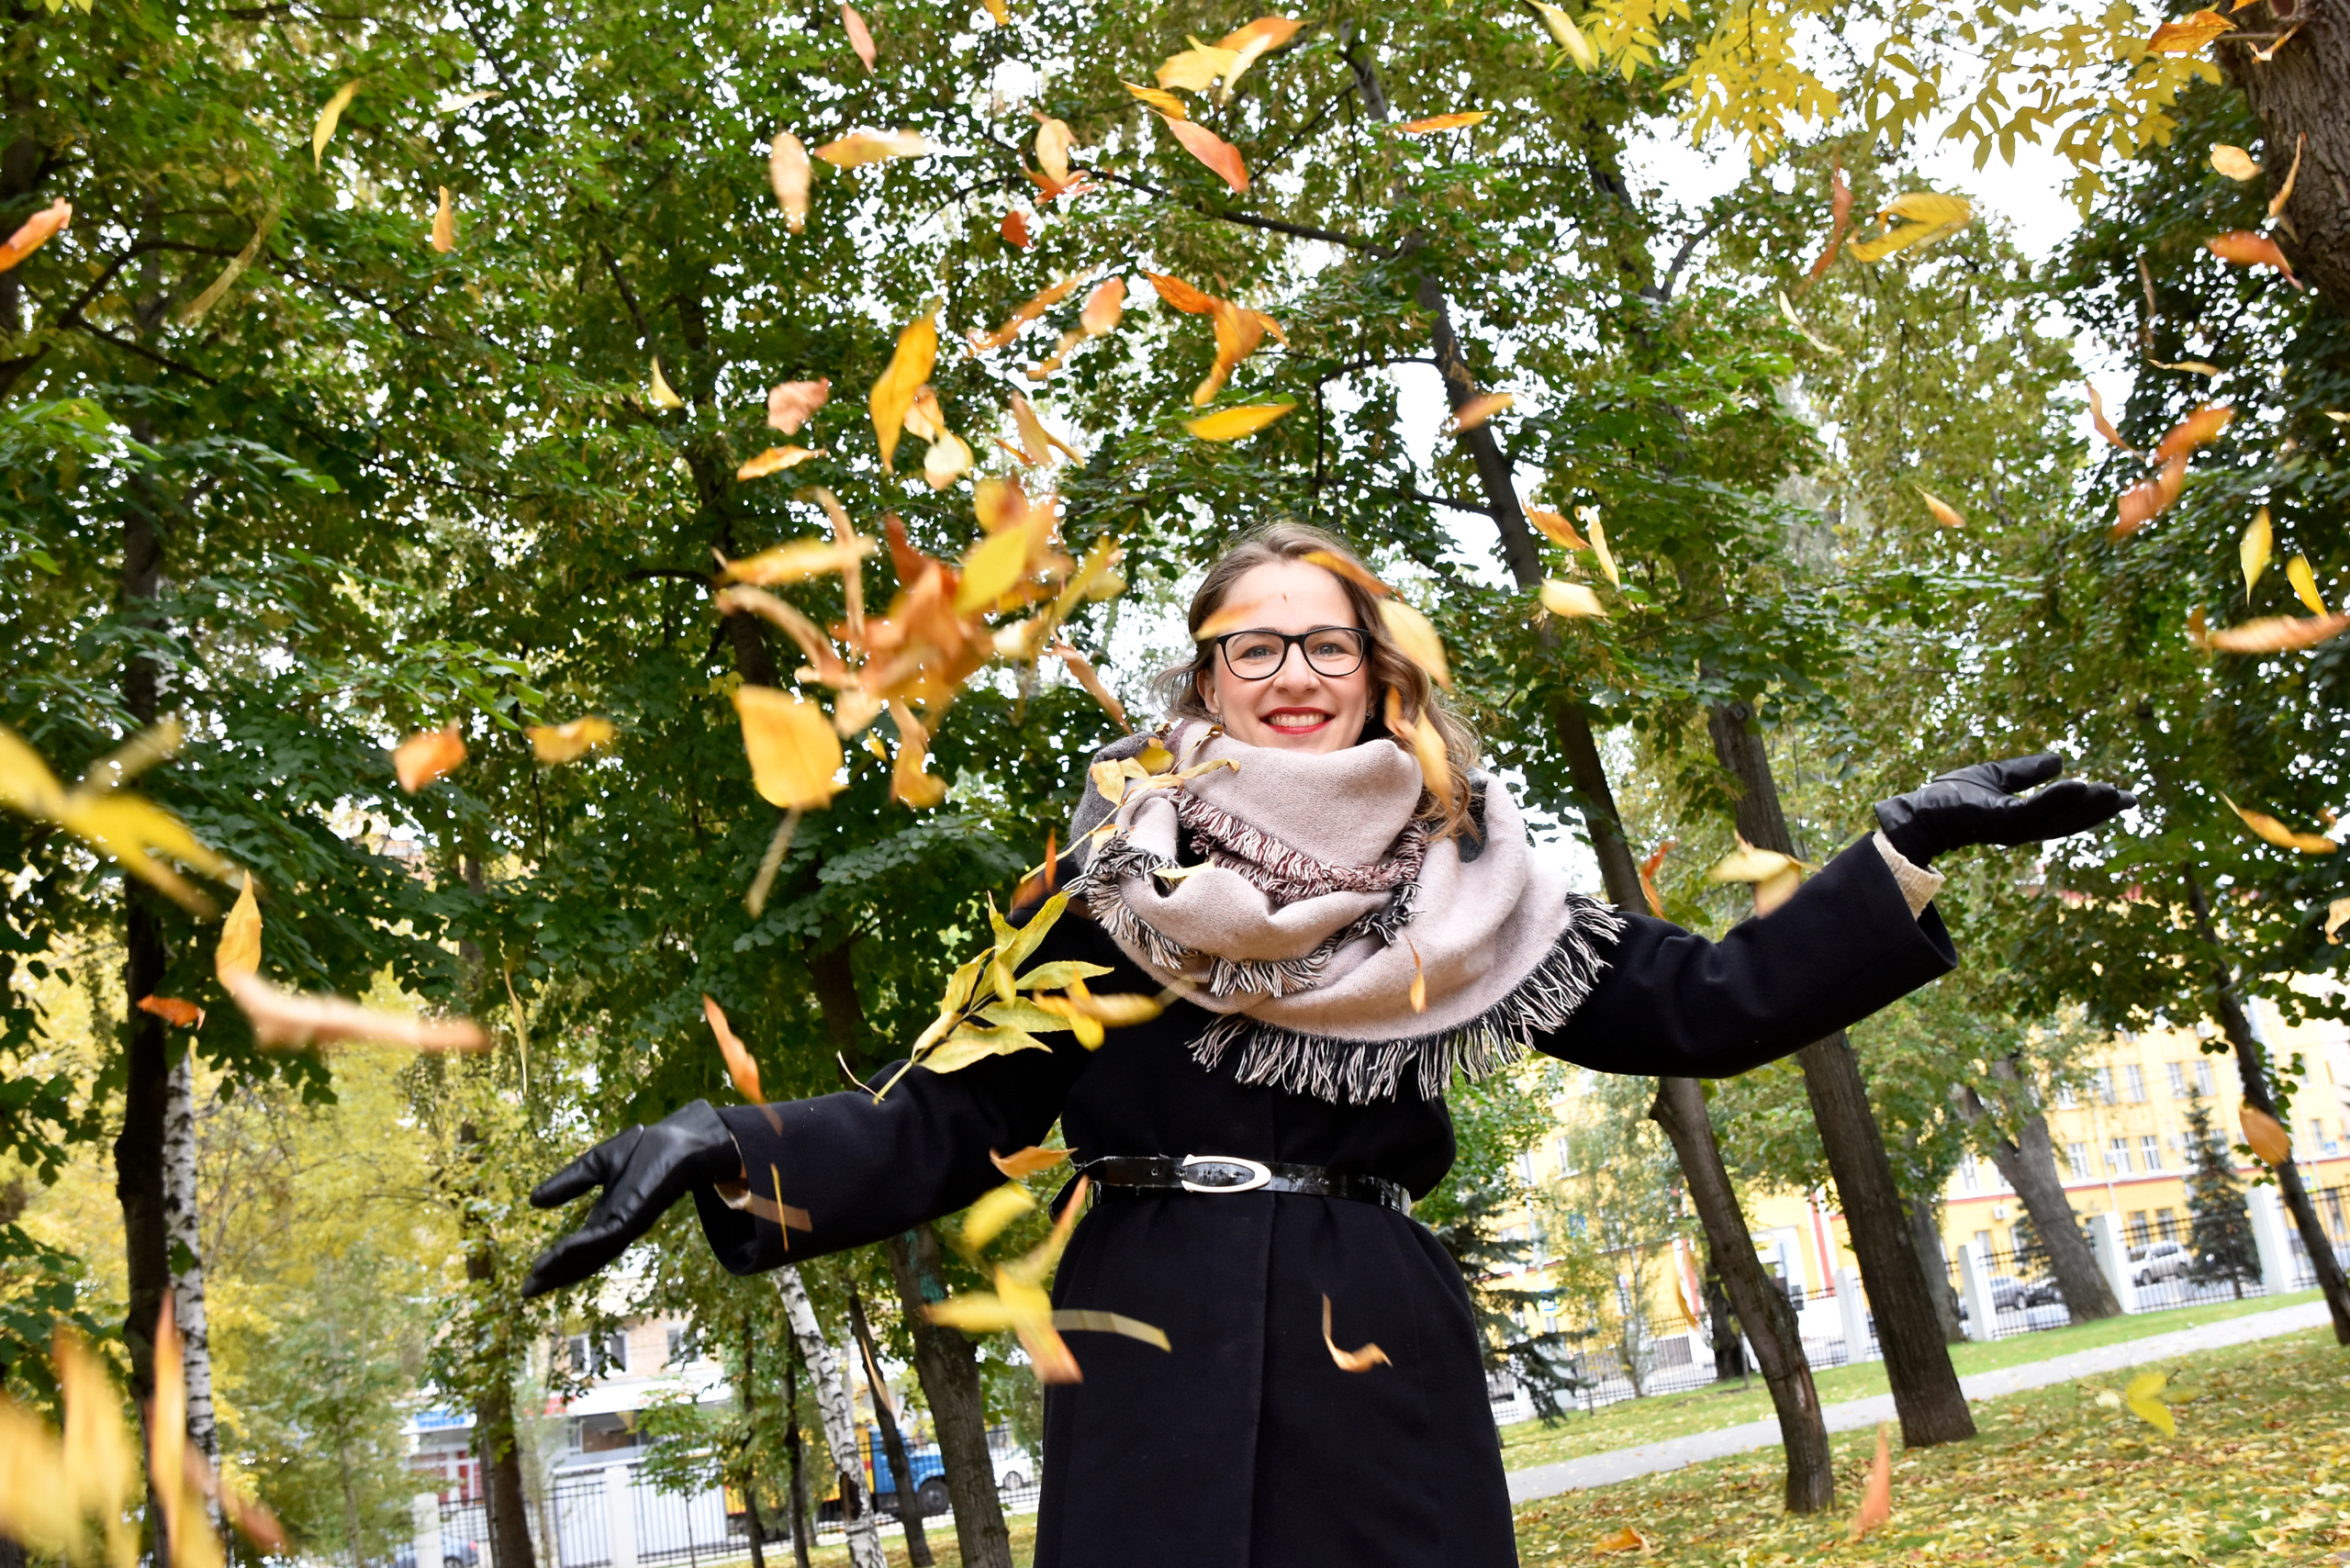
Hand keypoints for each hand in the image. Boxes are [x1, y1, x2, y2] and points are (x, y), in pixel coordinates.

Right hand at [520, 1099, 743, 1297]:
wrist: (680, 1140)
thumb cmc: (644, 1150)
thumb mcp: (595, 1165)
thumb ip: (569, 1183)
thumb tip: (534, 1201)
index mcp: (608, 1218)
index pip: (578, 1250)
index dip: (555, 1264)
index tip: (531, 1278)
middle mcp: (617, 1228)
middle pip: (582, 1261)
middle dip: (555, 1276)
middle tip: (526, 1292)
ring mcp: (627, 1225)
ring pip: (590, 1255)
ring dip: (563, 1267)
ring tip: (537, 1278)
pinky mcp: (635, 1217)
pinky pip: (604, 1238)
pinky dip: (581, 1247)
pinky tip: (560, 1252)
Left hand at [1874, 753, 2134, 867]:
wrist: (1920, 810)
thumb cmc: (1951, 796)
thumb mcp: (1996, 776)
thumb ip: (2027, 771)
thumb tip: (2060, 760)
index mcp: (2025, 818)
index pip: (2067, 813)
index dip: (2095, 806)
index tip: (2124, 796)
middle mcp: (2023, 827)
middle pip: (2070, 820)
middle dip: (2100, 810)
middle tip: (2130, 799)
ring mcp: (2012, 827)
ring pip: (2058, 816)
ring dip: (2086, 804)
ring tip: (2112, 791)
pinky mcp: (1999, 822)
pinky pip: (2034, 810)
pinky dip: (2058, 798)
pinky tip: (2079, 785)